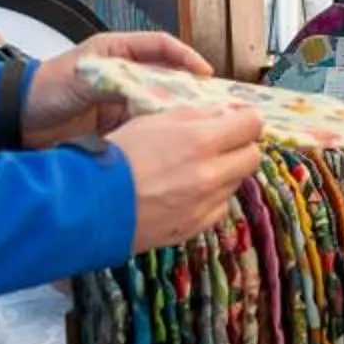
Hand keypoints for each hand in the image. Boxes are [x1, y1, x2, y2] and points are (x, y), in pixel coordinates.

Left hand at [23, 30, 212, 147]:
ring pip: (157, 104)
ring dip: (175, 114)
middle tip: (213, 104)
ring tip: (198, 125)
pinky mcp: (114, 127)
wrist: (14, 121)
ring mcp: (120, 101)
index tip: (205, 73)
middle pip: (166, 77)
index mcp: (117, 51)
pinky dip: (157, 134)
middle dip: (189, 89)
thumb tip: (149, 91)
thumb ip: (115, 80)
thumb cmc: (43, 88)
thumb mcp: (83, 76)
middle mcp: (123, 74)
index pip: (161, 46)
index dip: (186, 57)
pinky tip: (171, 143)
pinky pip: (143, 127)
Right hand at [109, 109, 265, 253]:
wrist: (90, 205)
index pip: (252, 126)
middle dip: (240, 147)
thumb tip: (225, 115)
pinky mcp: (195, 227)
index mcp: (202, 141)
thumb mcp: (154, 121)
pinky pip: (218, 208)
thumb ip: (195, 116)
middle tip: (219, 145)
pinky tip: (186, 193)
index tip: (237, 121)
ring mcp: (205, 205)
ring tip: (194, 170)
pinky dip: (210, 199)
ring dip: (224, 173)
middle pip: (252, 157)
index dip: (246, 121)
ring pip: (235, 183)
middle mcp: (211, 175)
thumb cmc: (118, 155)